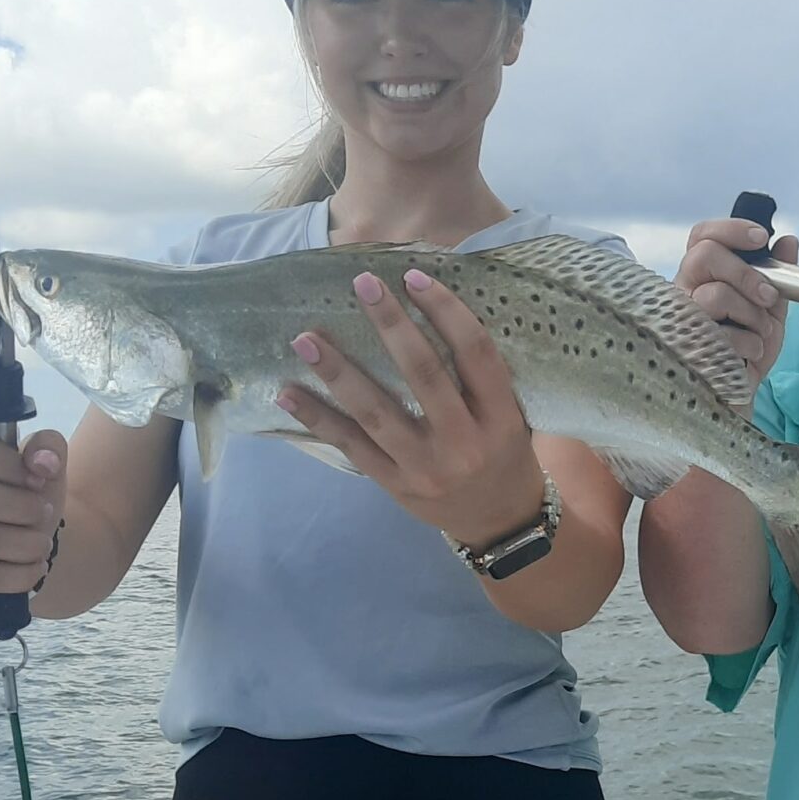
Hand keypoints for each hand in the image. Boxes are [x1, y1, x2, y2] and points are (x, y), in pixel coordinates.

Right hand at [0, 427, 66, 601]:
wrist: (8, 538)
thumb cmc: (17, 491)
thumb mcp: (37, 462)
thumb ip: (46, 447)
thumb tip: (43, 463)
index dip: (8, 465)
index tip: (38, 480)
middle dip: (21, 507)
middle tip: (44, 513)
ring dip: (25, 544)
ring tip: (42, 542)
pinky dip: (16, 574)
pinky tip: (35, 566)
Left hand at [275, 268, 546, 548]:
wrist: (500, 523)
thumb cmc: (504, 455)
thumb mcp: (510, 416)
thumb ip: (480, 377)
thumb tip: (429, 312)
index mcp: (500, 417)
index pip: (475, 353)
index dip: (445, 311)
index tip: (414, 276)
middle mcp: (463, 443)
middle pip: (424, 374)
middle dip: (391, 325)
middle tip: (362, 285)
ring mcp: (425, 467)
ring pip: (377, 412)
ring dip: (338, 372)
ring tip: (306, 339)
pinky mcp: (395, 484)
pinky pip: (352, 446)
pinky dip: (318, 419)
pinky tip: (288, 394)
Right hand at [676, 217, 796, 390]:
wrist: (740, 398)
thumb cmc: (749, 350)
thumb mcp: (770, 310)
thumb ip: (778, 277)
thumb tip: (788, 241)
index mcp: (702, 277)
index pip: (702, 236)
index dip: (730, 229)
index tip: (762, 238)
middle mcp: (684, 292)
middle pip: (704, 254)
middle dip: (746, 272)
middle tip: (768, 295)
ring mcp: (681, 320)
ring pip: (716, 294)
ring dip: (752, 315)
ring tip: (761, 335)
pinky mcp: (687, 349)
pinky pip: (724, 334)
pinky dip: (750, 345)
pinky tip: (750, 357)